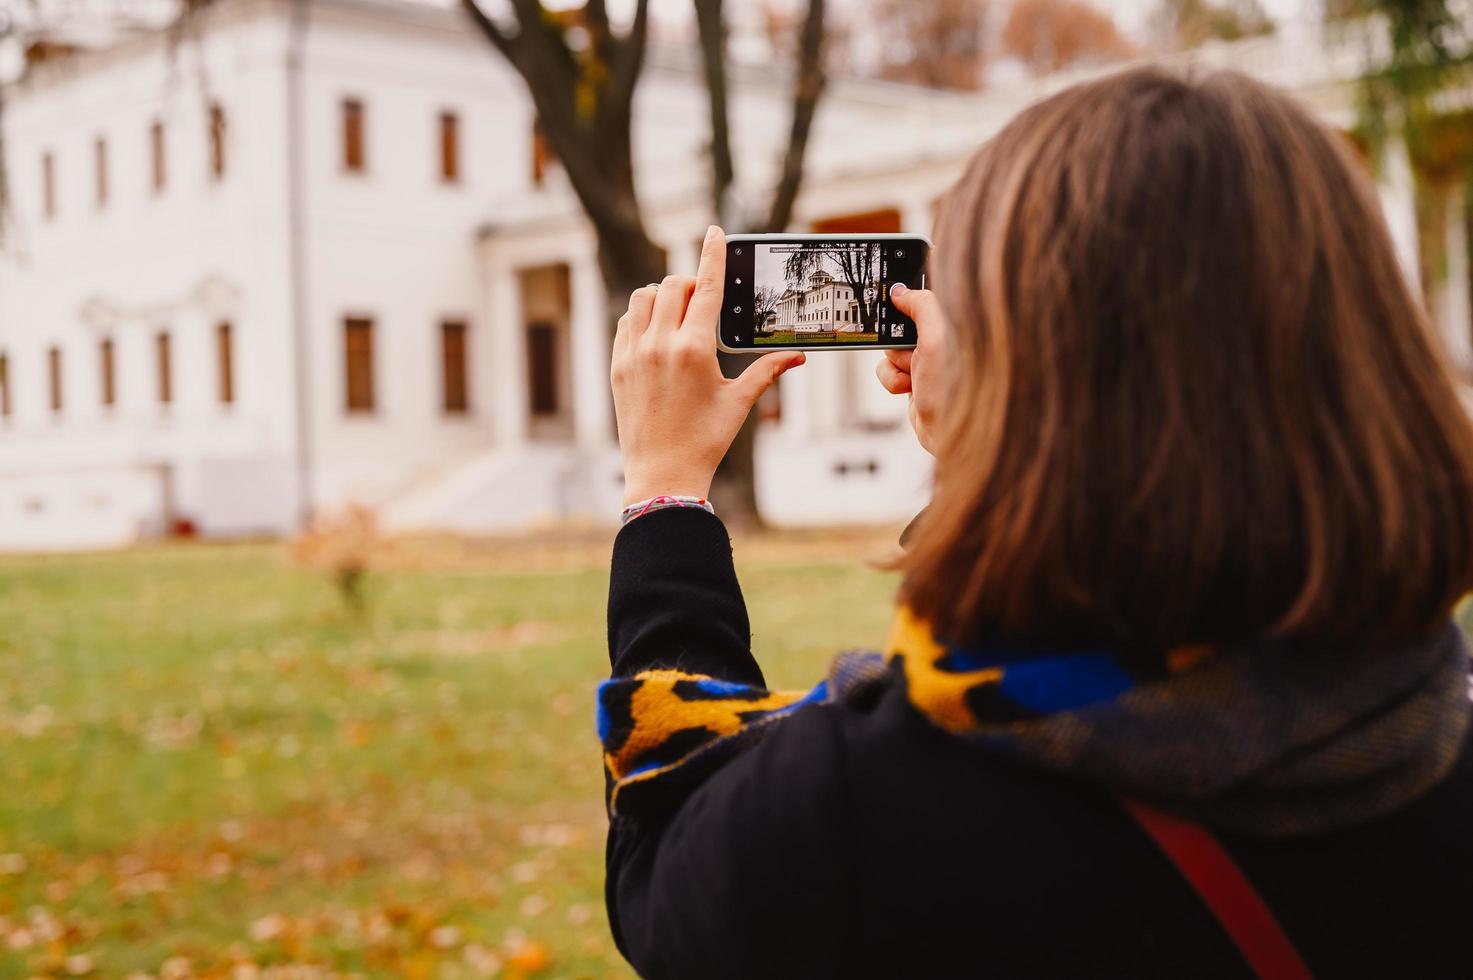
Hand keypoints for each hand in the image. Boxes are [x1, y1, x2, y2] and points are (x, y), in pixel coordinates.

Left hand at [612, 226, 806, 504]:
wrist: (662, 474)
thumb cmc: (705, 440)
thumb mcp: (739, 402)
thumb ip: (767, 371)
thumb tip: (799, 357)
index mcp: (695, 349)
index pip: (707, 287)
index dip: (712, 254)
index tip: (714, 231)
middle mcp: (661, 345)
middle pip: (673, 285)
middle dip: (691, 284)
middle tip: (704, 302)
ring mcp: (634, 354)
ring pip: (643, 298)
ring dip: (663, 296)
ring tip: (679, 317)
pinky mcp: (617, 365)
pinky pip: (626, 322)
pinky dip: (642, 317)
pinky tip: (657, 334)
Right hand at [876, 282, 946, 454]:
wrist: (952, 434)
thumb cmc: (955, 388)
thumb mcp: (937, 338)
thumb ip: (921, 306)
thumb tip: (900, 291)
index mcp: (956, 323)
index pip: (927, 298)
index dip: (908, 298)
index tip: (891, 297)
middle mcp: (944, 340)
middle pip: (903, 324)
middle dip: (898, 338)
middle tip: (907, 349)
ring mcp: (929, 362)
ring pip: (892, 349)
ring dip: (896, 363)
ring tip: (914, 375)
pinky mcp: (916, 380)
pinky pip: (890, 371)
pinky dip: (893, 380)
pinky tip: (909, 389)